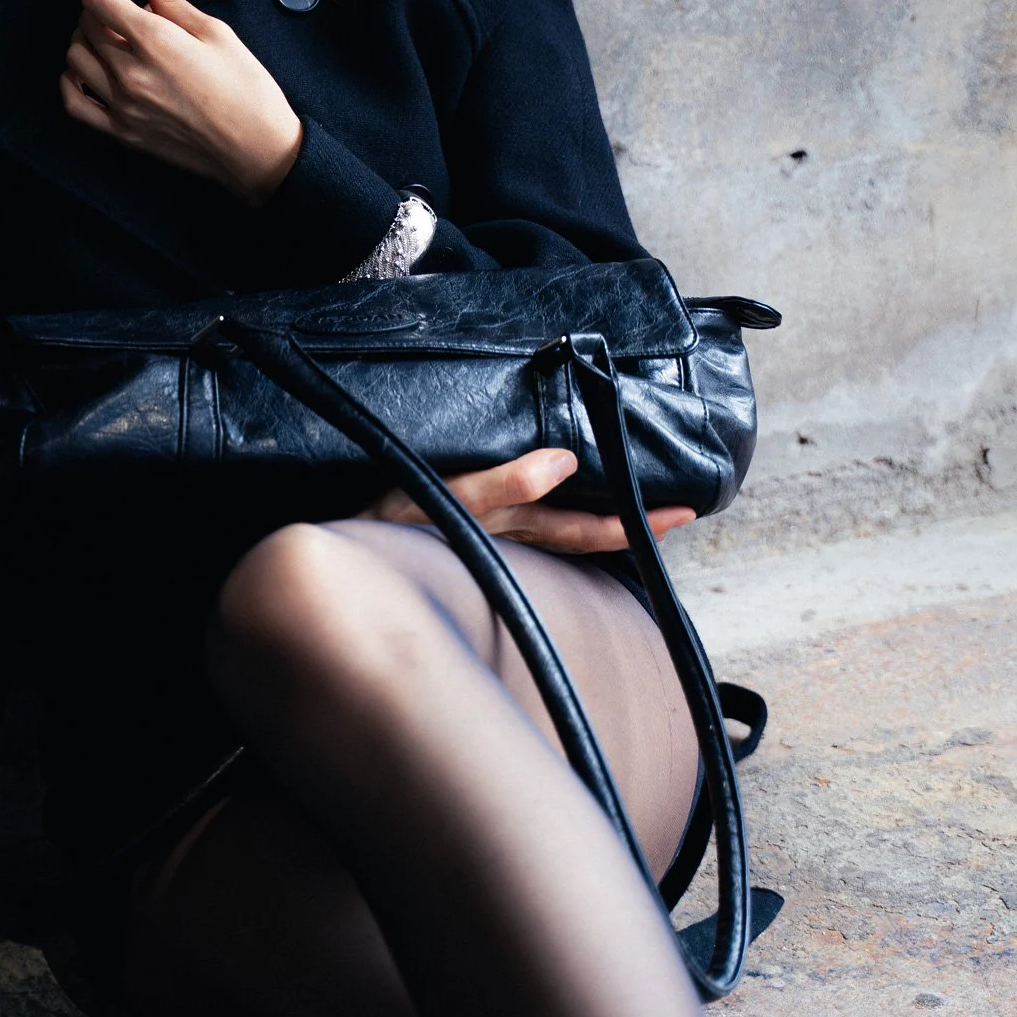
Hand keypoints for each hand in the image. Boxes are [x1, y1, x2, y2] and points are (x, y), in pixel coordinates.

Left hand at [60, 0, 303, 203]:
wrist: (256, 149)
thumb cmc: (246, 91)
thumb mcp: (216, 33)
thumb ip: (173, 1)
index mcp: (155, 42)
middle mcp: (130, 73)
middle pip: (85, 26)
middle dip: (98, 8)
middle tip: (121, 9)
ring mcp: (122, 106)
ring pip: (75, 59)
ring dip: (85, 40)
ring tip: (109, 39)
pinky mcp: (122, 132)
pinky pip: (74, 103)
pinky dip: (70, 82)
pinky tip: (86, 72)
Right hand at [354, 447, 696, 553]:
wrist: (332, 554)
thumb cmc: (382, 526)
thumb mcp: (442, 498)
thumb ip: (504, 484)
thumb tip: (565, 462)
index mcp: (509, 527)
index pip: (589, 531)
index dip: (636, 524)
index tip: (683, 512)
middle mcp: (504, 534)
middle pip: (581, 533)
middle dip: (628, 524)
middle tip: (678, 510)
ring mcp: (483, 533)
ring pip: (555, 529)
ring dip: (595, 520)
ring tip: (630, 506)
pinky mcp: (461, 521)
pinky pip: (523, 518)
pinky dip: (552, 508)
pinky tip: (557, 499)